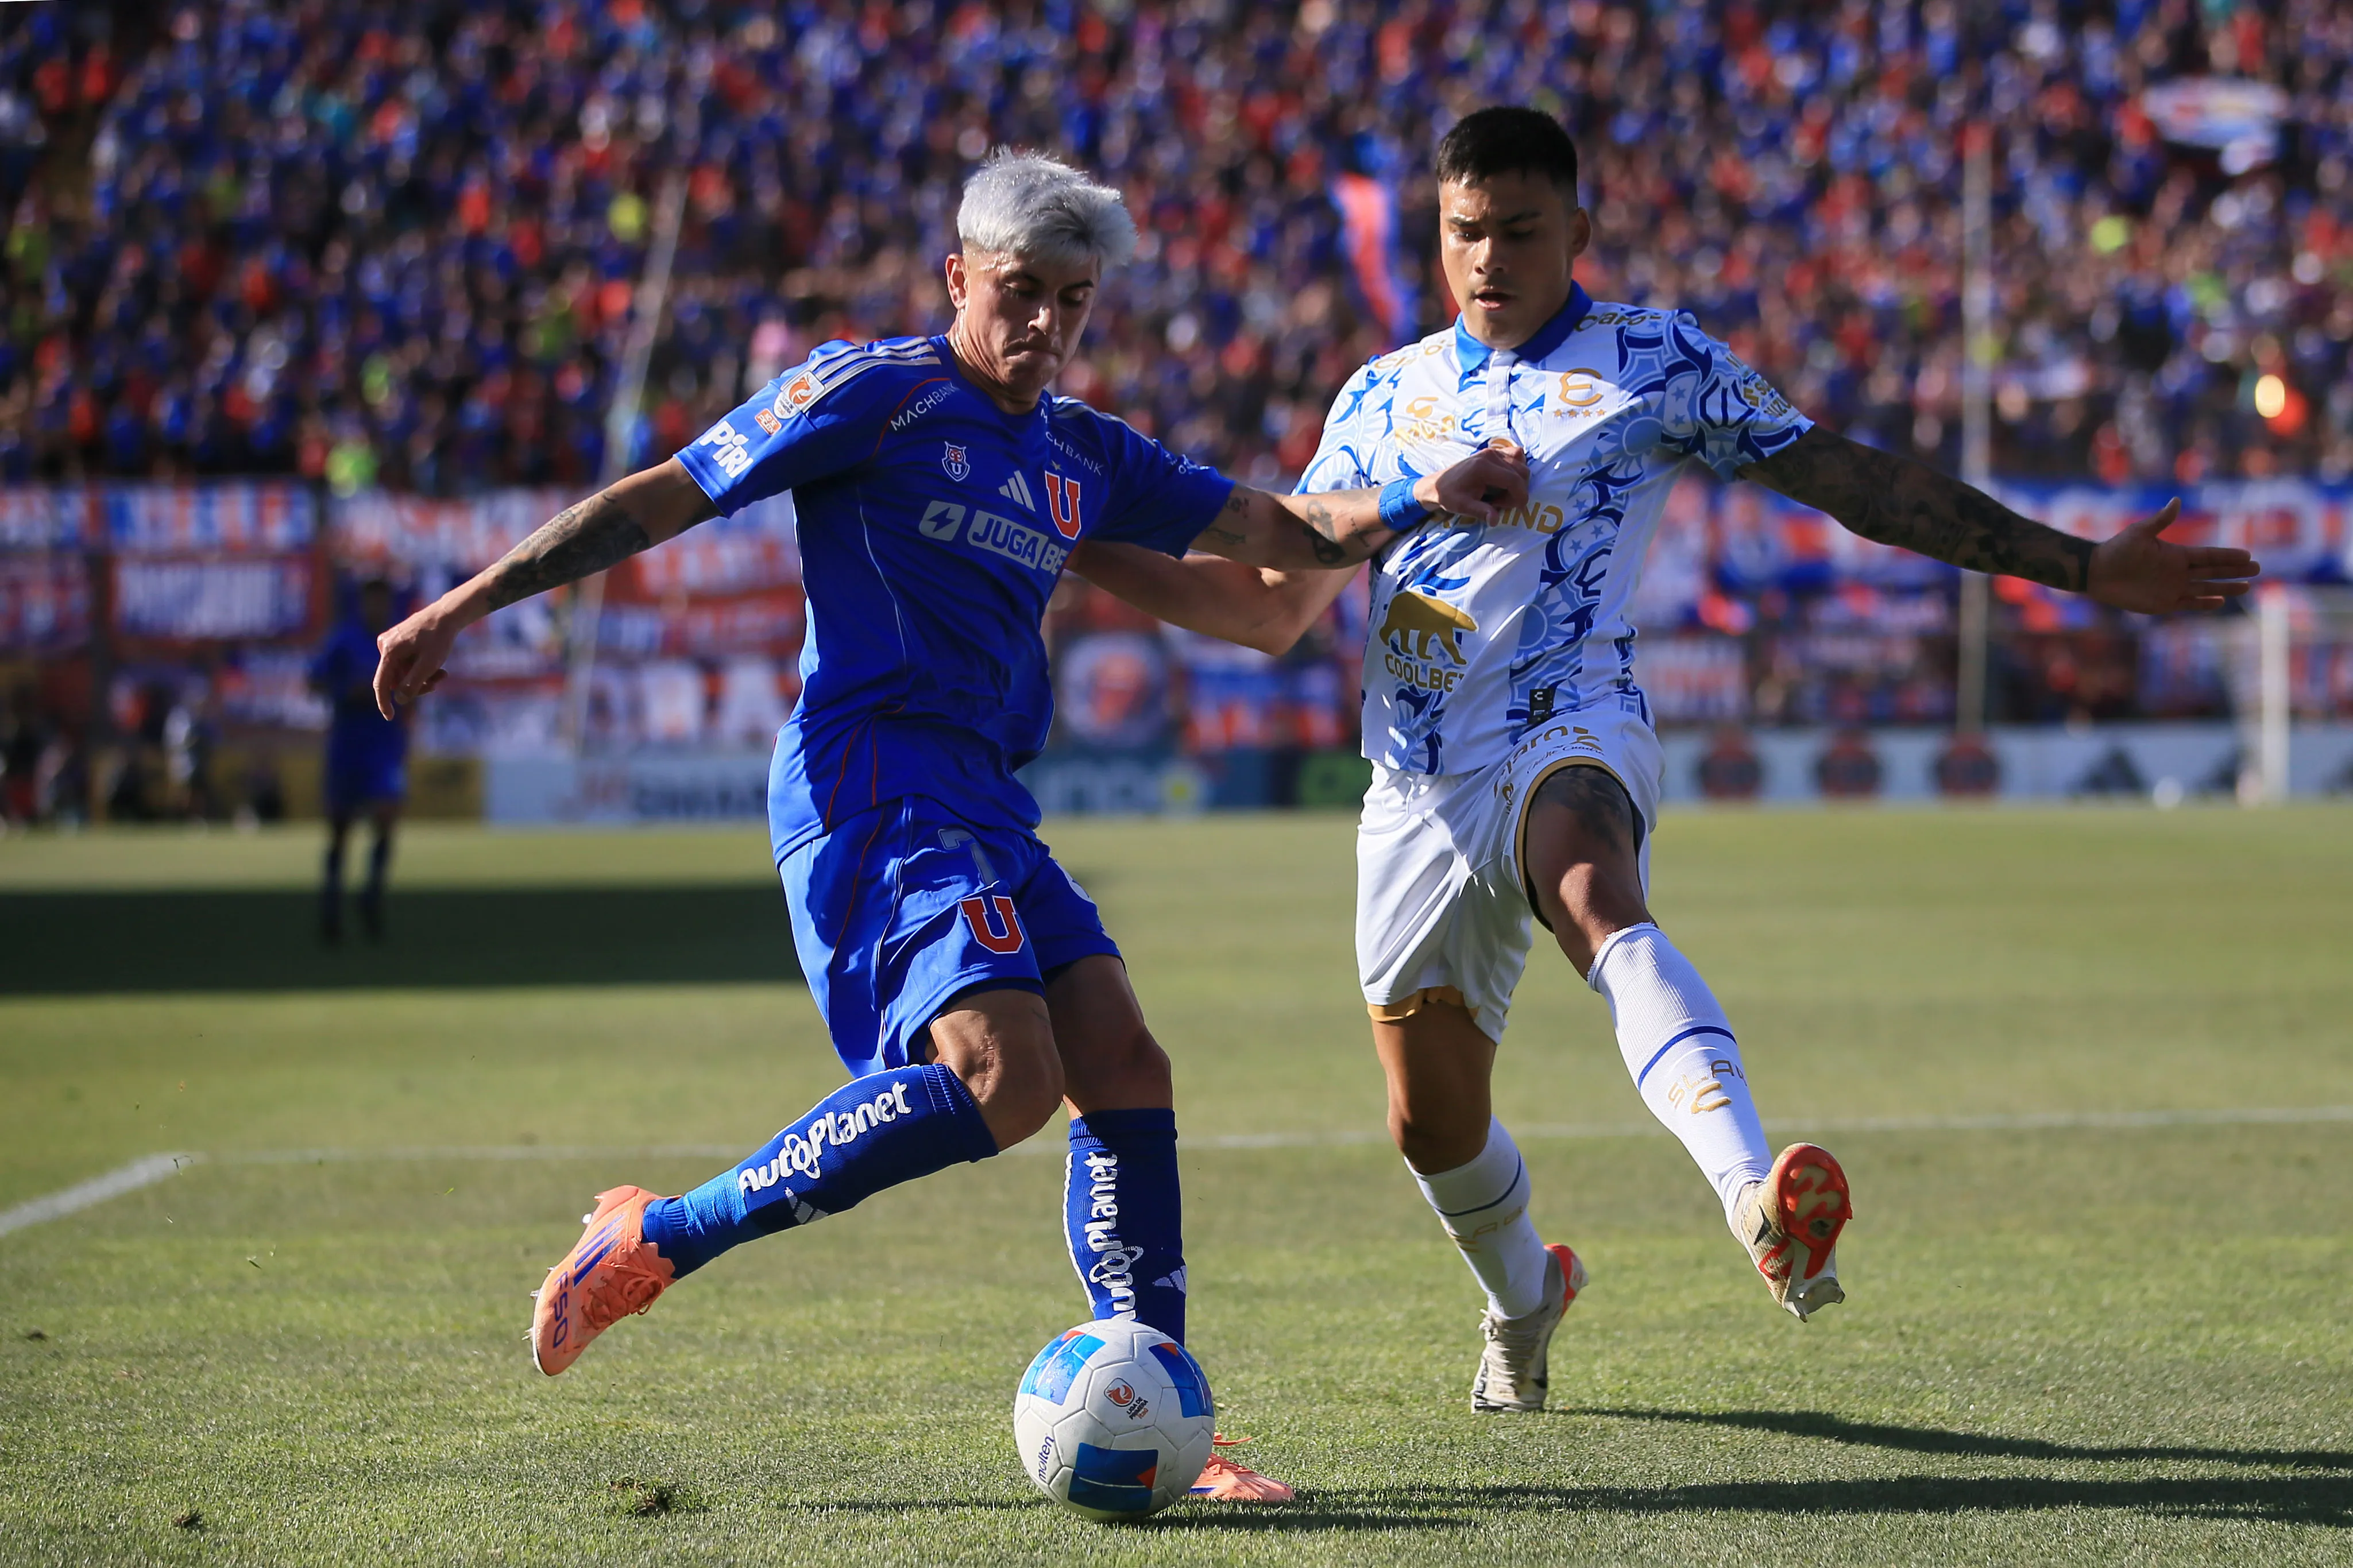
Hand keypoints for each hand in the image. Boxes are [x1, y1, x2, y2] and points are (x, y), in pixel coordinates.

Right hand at [371, 598, 470, 718]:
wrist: (447, 615)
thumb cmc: (439, 638)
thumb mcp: (429, 664)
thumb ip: (413, 683)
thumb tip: (399, 700)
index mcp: (389, 651)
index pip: (381, 684)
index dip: (384, 703)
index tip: (390, 717)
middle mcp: (385, 646)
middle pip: (395, 679)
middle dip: (415, 685)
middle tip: (436, 684)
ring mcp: (390, 643)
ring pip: (402, 673)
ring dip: (421, 678)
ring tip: (441, 674)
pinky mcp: (398, 642)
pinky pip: (405, 664)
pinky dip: (420, 669)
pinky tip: (438, 668)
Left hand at [1415, 439, 1529, 521]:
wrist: (1438, 484)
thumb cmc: (1449, 495)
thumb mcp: (1462, 506)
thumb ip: (1480, 511)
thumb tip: (1495, 520)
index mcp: (1483, 467)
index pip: (1514, 480)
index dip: (1521, 496)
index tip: (1519, 508)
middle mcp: (1490, 455)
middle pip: (1521, 472)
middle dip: (1518, 491)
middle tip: (1500, 503)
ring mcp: (1493, 451)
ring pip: (1521, 464)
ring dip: (1518, 481)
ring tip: (1501, 493)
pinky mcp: (1494, 452)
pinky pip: (1516, 456)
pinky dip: (1516, 469)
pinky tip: (1504, 481)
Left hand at [2086, 499, 2258, 613]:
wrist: (2097, 573)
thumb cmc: (2117, 549)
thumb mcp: (2140, 533)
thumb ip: (2161, 520)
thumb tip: (2177, 500)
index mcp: (2176, 554)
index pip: (2209, 555)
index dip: (2228, 556)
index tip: (2248, 555)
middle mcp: (2178, 571)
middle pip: (2213, 572)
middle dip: (2235, 571)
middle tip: (2257, 569)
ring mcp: (2172, 588)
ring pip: (2206, 588)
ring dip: (2226, 588)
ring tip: (2247, 587)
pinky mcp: (2163, 604)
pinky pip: (2189, 605)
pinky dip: (2204, 604)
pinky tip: (2221, 602)